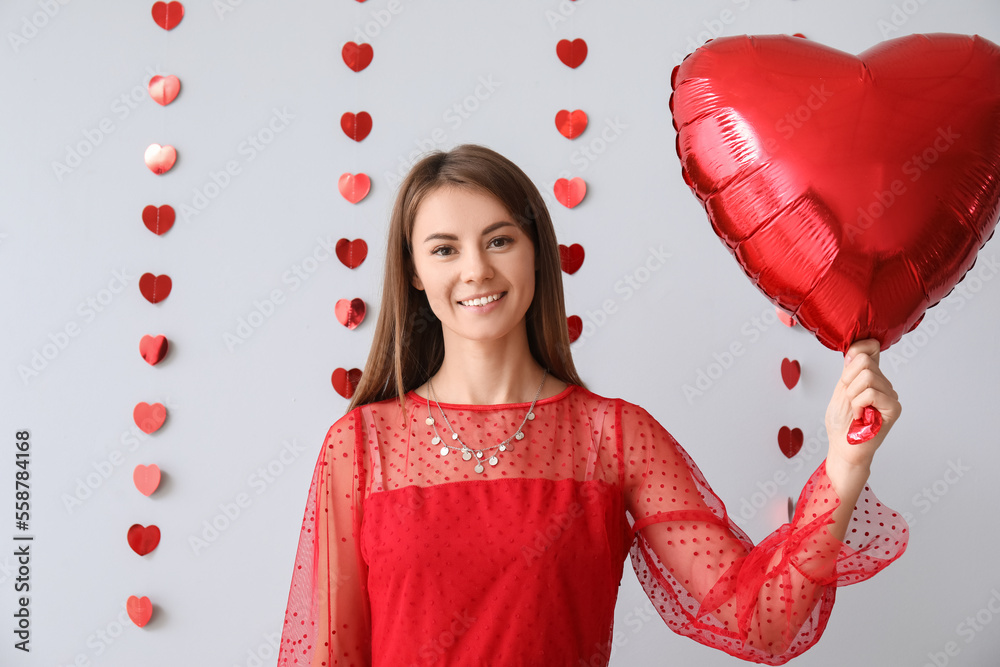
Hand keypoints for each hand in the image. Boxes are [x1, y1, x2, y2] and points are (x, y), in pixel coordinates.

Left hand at [825, 338, 901, 471]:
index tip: (847, 366)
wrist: (843, 447)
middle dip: (847, 380)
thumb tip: (854, 350)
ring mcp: (890, 395)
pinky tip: (860, 415)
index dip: (858, 348)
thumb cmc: (841, 423)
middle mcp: (883, 383)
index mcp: (870, 377)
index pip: (871, 347)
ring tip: (855, 409)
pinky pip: (871, 393)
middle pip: (864, 360)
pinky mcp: (893, 408)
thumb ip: (848, 370)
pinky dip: (858, 404)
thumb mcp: (840, 390)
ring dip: (852, 395)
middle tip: (848, 399)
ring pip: (867, 376)